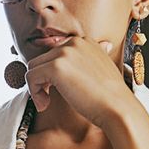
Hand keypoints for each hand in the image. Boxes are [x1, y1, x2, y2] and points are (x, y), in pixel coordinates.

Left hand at [23, 37, 140, 127]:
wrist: (118, 107)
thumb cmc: (110, 95)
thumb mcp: (101, 68)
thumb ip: (89, 59)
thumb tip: (92, 52)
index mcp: (84, 41)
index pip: (55, 53)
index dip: (52, 72)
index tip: (58, 87)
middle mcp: (74, 42)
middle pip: (42, 59)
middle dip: (43, 79)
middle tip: (50, 97)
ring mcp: (64, 53)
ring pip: (33, 67)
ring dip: (36, 86)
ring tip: (46, 102)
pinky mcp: (56, 67)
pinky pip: (31, 77)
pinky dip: (34, 92)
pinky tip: (45, 104)